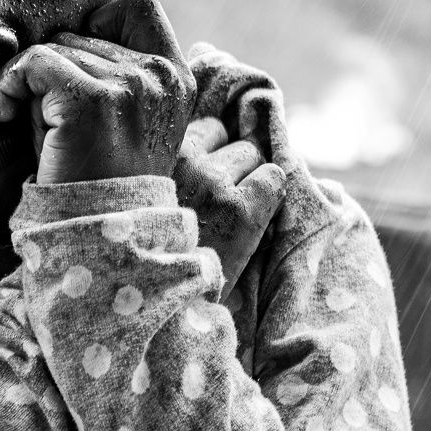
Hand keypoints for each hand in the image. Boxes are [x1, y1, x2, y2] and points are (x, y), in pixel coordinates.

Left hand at [0, 0, 195, 184]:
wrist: (99, 234)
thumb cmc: (98, 174)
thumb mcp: (122, 115)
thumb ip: (110, 69)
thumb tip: (64, 31)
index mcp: (176, 76)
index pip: (140, 4)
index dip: (98, 22)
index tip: (75, 65)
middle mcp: (159, 75)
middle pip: (80, 31)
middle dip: (56, 69)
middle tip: (52, 116)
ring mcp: (128, 84)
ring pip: (52, 47)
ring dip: (32, 83)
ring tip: (39, 125)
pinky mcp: (90, 100)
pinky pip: (31, 63)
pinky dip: (8, 85)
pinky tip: (6, 114)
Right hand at [175, 117, 286, 299]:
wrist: (167, 301)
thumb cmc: (162, 247)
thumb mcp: (155, 196)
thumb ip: (178, 167)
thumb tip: (220, 135)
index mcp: (159, 158)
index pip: (210, 129)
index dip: (217, 153)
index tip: (212, 178)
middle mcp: (184, 163)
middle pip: (235, 142)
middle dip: (238, 165)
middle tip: (227, 201)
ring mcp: (213, 184)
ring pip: (255, 157)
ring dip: (254, 180)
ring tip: (238, 214)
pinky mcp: (241, 211)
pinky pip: (274, 179)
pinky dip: (273, 196)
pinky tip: (257, 220)